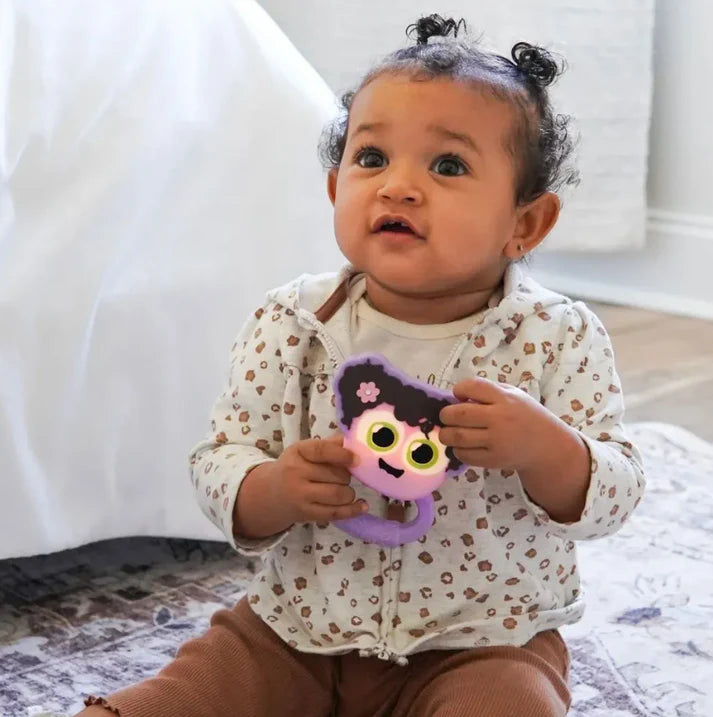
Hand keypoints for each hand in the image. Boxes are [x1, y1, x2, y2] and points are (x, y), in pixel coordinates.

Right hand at [266, 433, 367, 523]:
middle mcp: (295, 472)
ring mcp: (300, 495)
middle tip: (343, 476)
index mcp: (298, 451)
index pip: (322, 450)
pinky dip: (352, 510)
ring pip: (338, 494)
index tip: (357, 459)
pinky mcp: (305, 514)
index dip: (342, 454)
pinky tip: (362, 506)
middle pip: (336, 474)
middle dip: (346, 476)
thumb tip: (356, 440)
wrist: (271, 493)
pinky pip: (334, 513)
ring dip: (349, 493)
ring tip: (345, 490)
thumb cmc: (295, 467)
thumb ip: (330, 444)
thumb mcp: (306, 451)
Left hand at [439, 378, 570, 471]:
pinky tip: (461, 446)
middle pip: (459, 414)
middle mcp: (500, 419)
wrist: (546, 446)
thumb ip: (488, 391)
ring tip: (449, 432)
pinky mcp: (494, 460)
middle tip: (446, 416)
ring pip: (458, 436)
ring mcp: (497, 441)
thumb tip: (457, 397)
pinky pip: (465, 455)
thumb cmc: (525, 415)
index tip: (458, 395)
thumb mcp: (514, 395)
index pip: (473, 387)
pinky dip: (457, 450)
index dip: (459, 389)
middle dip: (445, 414)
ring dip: (446, 434)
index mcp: (505, 398)